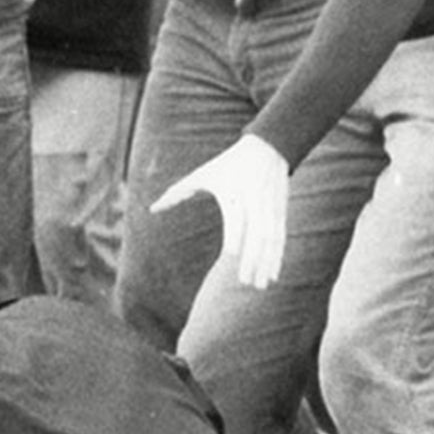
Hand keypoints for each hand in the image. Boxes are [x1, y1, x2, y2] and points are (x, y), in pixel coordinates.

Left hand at [149, 134, 290, 289]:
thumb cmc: (228, 164)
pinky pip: (280, 238)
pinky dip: (277, 256)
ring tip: (262, 285)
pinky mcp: (280, 212)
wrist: (268, 147)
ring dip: (267, 264)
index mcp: (235, 194)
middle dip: (253, 259)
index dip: (236, 236)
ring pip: (271, 240)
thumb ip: (178, 192)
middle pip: (256, 235)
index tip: (231, 256)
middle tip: (246, 283)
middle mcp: (255, 203)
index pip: (237, 219)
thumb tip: (153, 209)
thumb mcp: (203, 174)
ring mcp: (270, 209)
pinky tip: (274, 274)